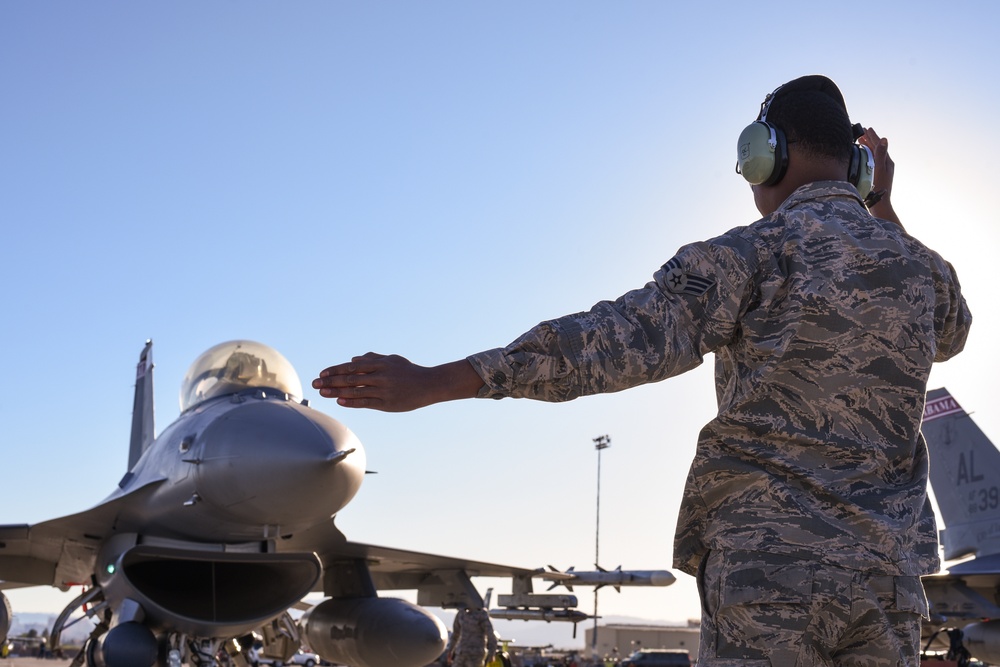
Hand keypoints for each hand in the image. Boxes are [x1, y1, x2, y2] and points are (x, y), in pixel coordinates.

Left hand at [312, 353, 482, 411]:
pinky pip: (366, 402)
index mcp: (380, 364)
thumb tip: (353, 359)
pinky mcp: (388, 403)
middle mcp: (380, 376)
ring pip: (356, 391)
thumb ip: (373, 359)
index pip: (352, 366)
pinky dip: (352, 401)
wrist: (430, 384)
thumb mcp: (392, 360)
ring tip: (322, 393)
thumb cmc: (410, 371)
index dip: (335, 370)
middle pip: (350, 378)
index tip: (322, 374)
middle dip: (331, 381)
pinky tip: (340, 401)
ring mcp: (384, 390)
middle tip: (315, 384)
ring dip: (337, 392)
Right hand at [858, 127, 900, 225]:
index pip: (879, 145)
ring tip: (862, 141)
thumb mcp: (879, 170)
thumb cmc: (879, 188)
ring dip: (868, 146)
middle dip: (870, 139)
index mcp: (887, 161)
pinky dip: (867, 155)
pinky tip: (862, 156)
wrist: (880, 204)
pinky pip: (872, 161)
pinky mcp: (876, 175)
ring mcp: (881, 170)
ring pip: (874, 154)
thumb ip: (880, 154)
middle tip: (863, 132)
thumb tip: (884, 139)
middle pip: (877, 148)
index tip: (867, 129)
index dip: (873, 136)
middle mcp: (885, 164)